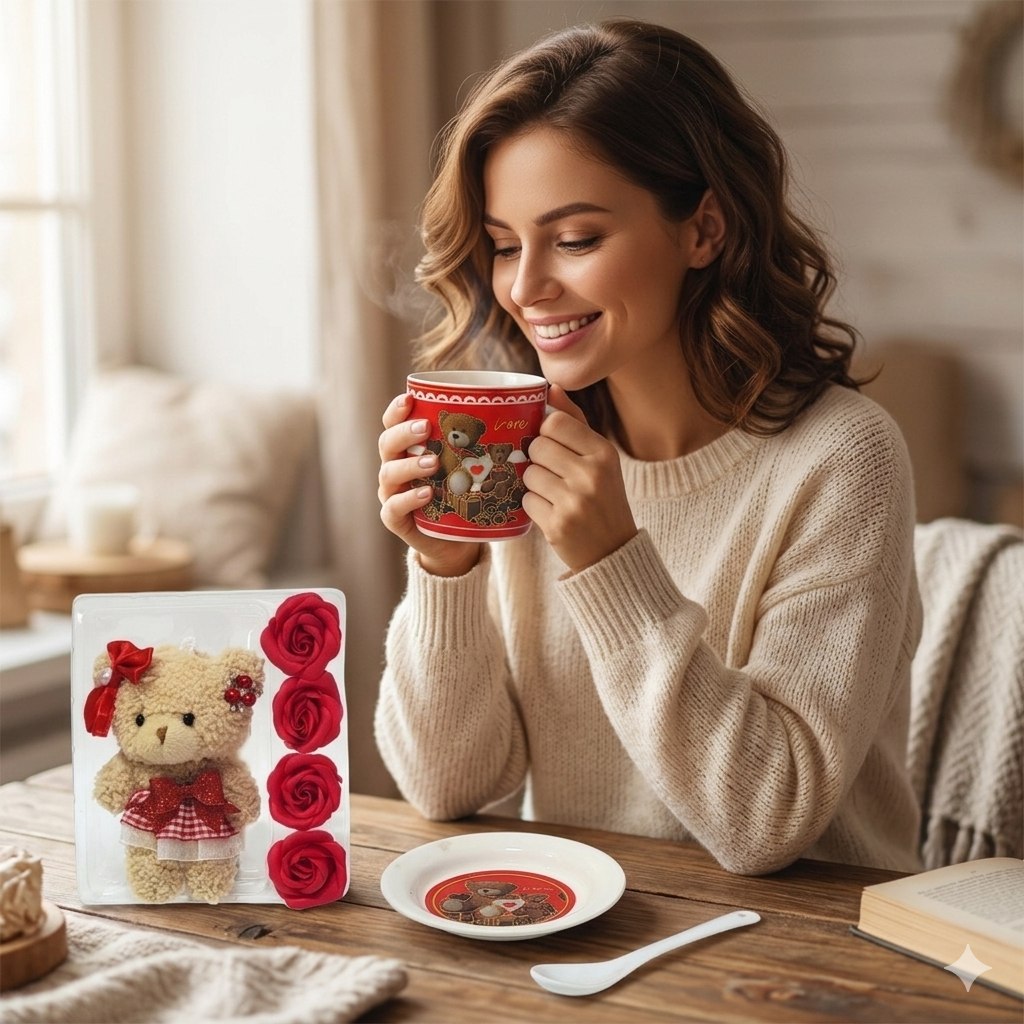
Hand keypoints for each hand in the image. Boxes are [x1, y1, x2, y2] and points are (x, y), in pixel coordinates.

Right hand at [377, 393, 480, 576]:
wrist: (460, 541)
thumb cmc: (468, 494)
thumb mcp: (477, 465)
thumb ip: (492, 440)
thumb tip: (536, 409)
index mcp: (410, 449)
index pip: (394, 423)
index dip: (397, 410)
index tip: (410, 398)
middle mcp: (396, 468)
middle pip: (387, 443)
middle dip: (404, 433)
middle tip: (426, 429)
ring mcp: (393, 495)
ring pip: (389, 473)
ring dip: (409, 465)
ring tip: (433, 463)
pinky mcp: (398, 521)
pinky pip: (393, 509)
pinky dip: (408, 500)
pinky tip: (427, 494)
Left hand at [522, 386, 636, 571]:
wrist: (613, 551)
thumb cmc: (603, 497)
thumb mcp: (600, 458)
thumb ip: (575, 422)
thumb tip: (551, 387)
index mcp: (604, 453)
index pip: (555, 421)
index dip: (546, 431)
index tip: (552, 444)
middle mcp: (591, 475)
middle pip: (537, 446)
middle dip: (538, 459)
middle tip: (553, 473)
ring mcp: (574, 501)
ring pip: (528, 473)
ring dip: (533, 483)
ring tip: (553, 494)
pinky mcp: (557, 525)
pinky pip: (526, 500)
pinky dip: (533, 506)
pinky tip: (551, 511)